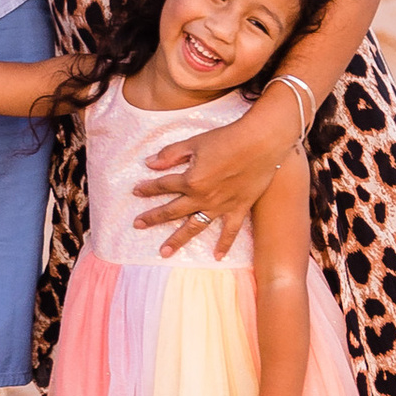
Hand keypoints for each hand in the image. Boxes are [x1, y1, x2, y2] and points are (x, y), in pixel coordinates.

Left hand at [134, 109, 295, 260]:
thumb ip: (171, 154)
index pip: (163, 185)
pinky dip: (224, 244)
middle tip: (137, 225)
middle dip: (153, 218)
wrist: (260, 143)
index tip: (135, 191)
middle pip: (172, 211)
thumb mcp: (195, 142)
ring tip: (164, 252)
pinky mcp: (238, 209)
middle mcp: (202, 197)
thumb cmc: (227, 138)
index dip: (147, 188)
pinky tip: (217, 257)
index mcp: (191, 180)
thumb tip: (149, 163)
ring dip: (178, 240)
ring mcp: (220, 206)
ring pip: (195, 227)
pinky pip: (230, 231)